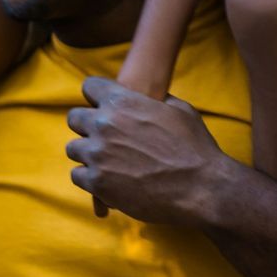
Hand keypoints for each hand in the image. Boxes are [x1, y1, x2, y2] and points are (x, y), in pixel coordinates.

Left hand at [64, 77, 229, 225]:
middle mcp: (104, 124)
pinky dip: (91, 179)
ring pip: (73, 149)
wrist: (202, 188)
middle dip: (87, 127)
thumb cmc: (196, 149)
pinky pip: (78, 175)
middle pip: (74, 118)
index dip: (96, 97)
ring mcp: (97, 154)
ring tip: (108, 163)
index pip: (89, 87)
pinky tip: (108, 181)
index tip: (102, 107)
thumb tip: (151, 95)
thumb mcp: (180, 111)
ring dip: (88, 155)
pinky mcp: (97, 182)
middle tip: (104, 139)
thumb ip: (156, 100)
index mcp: (122, 101)